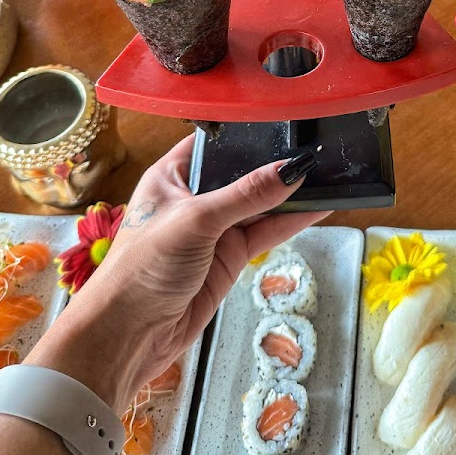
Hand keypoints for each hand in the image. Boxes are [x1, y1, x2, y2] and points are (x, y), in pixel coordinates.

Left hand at [27, 137, 327, 411]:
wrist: (127, 335)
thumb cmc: (142, 267)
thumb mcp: (196, 221)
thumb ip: (246, 195)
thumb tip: (291, 170)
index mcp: (171, 176)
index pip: (213, 144)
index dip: (245, 133)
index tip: (283, 119)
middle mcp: (193, 198)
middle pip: (241, 173)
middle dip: (273, 163)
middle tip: (315, 145)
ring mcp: (214, 230)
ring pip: (260, 205)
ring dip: (289, 193)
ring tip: (329, 173)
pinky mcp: (230, 258)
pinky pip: (266, 233)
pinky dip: (292, 221)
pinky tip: (320, 207)